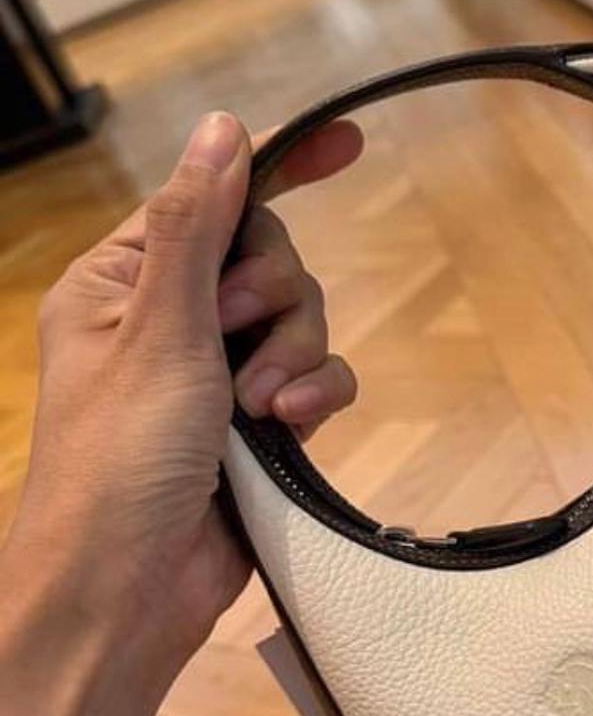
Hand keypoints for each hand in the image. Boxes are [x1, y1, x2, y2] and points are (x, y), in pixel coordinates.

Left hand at [5, 112, 362, 672]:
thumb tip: (223, 128)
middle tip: (237, 338)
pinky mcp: (265, 427)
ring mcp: (222, 376)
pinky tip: (296, 424)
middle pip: (270, 262)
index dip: (277, 171)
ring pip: (302, 323)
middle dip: (272, 300)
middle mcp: (175, 320)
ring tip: (262, 408)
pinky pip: (319, 380)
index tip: (349, 143)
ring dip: (293, 357)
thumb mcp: (159, 328)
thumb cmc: (120, 454)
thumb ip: (199, 227)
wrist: (129, 587)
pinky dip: (316, 395)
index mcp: (126, 282)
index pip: (213, 203)